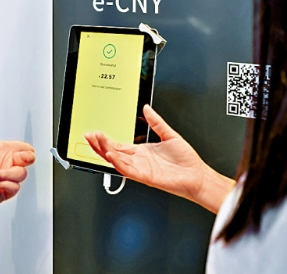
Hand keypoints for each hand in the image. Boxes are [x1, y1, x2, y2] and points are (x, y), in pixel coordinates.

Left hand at [0, 116, 35, 205]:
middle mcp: (4, 165)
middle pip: (26, 164)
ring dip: (8, 174)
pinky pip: (14, 189)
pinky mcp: (2, 193)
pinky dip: (7, 185)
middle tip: (14, 161)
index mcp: (2, 152)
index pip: (24, 151)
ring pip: (21, 176)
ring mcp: (4, 179)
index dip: (27, 152)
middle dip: (21, 162)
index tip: (21, 153)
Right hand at [85, 105, 233, 212]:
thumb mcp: (169, 135)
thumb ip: (156, 122)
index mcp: (142, 152)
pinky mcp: (145, 176)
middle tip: (89, 135)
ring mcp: (140, 169)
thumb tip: (147, 109)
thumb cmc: (186, 161)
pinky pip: (127, 169)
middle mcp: (138, 161)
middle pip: (113, 152)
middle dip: (99, 144)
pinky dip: (117, 162)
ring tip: (95, 142)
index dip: (105, 140)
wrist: (197, 175)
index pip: (118, 145)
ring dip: (104, 151)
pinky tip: (110, 154)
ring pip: (116, 160)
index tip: (96, 133)